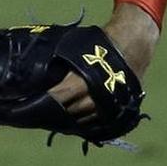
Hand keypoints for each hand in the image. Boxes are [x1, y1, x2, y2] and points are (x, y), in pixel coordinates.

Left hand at [48, 3, 159, 118]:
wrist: (132, 43)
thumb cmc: (98, 43)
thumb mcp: (74, 49)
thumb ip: (60, 64)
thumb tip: (42, 75)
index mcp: (84, 79)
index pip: (60, 97)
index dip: (47, 101)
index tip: (35, 103)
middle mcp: (97, 95)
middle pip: (72, 111)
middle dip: (58, 112)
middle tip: (45, 112)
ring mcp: (111, 103)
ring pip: (87, 119)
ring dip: (73, 119)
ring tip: (60, 119)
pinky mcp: (121, 106)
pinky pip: (102, 121)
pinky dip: (89, 122)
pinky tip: (79, 121)